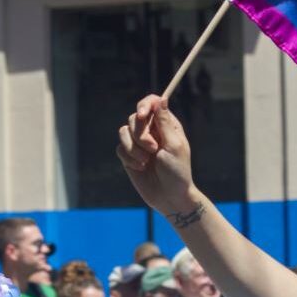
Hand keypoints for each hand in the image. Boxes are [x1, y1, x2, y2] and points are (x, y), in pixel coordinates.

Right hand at [116, 95, 195, 213]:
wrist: (169, 197)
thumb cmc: (177, 171)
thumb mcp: (174, 145)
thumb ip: (164, 123)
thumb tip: (161, 99)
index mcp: (166, 125)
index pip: (152, 103)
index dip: (144, 104)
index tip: (142, 114)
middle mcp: (152, 131)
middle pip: (134, 117)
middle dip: (141, 133)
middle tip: (153, 149)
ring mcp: (139, 144)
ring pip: (124, 131)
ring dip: (134, 147)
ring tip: (147, 161)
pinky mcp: (129, 156)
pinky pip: (120, 148)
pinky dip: (129, 158)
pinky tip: (141, 168)